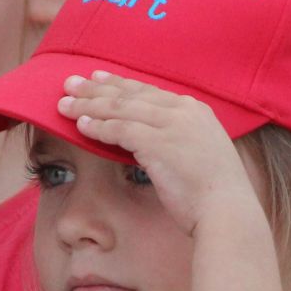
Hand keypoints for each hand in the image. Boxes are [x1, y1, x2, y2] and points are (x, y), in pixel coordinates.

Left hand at [59, 72, 264, 237]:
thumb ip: (178, 141)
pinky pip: (119, 129)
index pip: (149, 90)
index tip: (97, 78)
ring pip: (120, 108)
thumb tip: (151, 144)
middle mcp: (184, 111)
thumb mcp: (200, 156)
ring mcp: (172, 125)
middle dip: (96, 87)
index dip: (119, 84)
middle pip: (131, 93)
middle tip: (69, 82)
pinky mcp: (159, 143)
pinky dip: (98, 127)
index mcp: (195, 111)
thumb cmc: (214, 195)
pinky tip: (80, 126)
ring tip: (63, 105)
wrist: (227, 211)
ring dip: (88, 105)